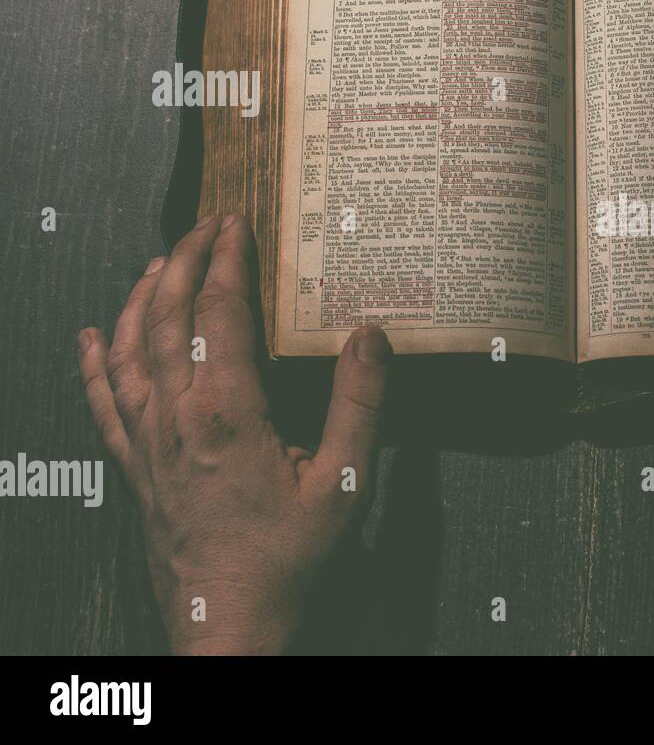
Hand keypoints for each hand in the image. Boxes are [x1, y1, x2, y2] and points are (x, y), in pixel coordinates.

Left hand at [78, 213, 389, 653]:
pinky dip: (93, 362)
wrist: (230, 622)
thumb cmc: (288, 558)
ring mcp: (147, 442)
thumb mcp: (344, 481)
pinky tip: (93, 336)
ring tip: (156, 263)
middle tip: (202, 227)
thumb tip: (367, 336)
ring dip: (140, 297)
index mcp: (228, 413)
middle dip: (181, 261)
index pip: (220, 312)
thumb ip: (358, 403)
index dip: (226, 260)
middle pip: (166, 316)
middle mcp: (177, 418)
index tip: (235, 224)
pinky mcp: (134, 468)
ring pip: (128, 349)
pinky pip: (101, 402)